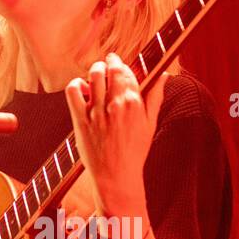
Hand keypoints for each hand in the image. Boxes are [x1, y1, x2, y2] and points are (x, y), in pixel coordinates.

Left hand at [65, 53, 166, 215]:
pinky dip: (76, 85)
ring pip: (93, 76)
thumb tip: (165, 75)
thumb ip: (155, 97)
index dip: (120, 64)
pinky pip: (73, 91)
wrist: (116, 176)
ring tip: (96, 77)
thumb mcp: (150, 123)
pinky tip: (82, 91)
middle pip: (110, 69)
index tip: (117, 63)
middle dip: (108, 63)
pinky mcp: (81, 120)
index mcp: (133, 103)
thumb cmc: (134, 151)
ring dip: (95, 71)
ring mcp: (96, 111)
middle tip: (107, 65)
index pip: (125, 71)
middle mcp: (115, 104)